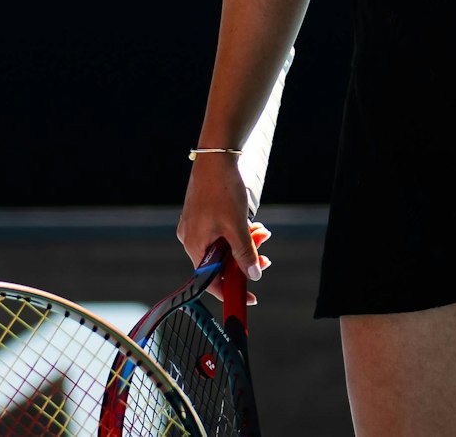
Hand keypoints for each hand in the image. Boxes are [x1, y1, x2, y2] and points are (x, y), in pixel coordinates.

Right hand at [178, 155, 272, 305]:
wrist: (215, 157)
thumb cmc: (221, 190)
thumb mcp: (237, 226)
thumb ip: (245, 254)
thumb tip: (253, 276)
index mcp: (195, 246)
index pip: (211, 280)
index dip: (232, 291)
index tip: (250, 297)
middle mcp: (191, 238)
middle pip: (219, 262)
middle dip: (244, 260)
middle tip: (264, 258)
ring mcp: (195, 226)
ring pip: (223, 246)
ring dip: (244, 243)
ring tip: (261, 232)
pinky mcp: (200, 215)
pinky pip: (220, 233)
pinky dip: (237, 232)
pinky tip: (252, 224)